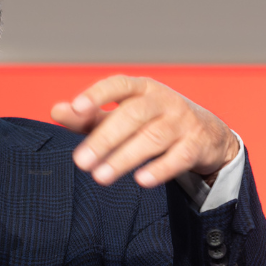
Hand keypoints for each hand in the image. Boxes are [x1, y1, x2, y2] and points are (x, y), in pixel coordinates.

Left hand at [51, 76, 239, 187]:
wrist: (208, 133)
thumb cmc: (156, 120)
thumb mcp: (124, 114)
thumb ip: (91, 115)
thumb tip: (57, 111)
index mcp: (141, 89)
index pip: (118, 85)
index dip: (98, 94)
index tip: (76, 108)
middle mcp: (163, 101)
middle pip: (132, 116)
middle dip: (105, 139)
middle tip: (81, 161)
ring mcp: (182, 122)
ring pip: (152, 138)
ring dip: (125, 158)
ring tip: (101, 176)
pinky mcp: (196, 145)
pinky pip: (179, 157)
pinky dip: (160, 169)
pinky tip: (141, 181)